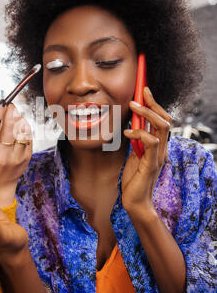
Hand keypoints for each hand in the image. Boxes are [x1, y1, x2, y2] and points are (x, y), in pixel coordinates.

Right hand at [0, 101, 31, 206]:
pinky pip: (29, 134)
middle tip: (7, 106)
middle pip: (10, 124)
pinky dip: (24, 126)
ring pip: (22, 128)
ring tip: (12, 117)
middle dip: (9, 110)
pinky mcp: (27, 157)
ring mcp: (16, 157)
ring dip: (18, 117)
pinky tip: (18, 127)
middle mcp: (1, 155)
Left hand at [122, 86, 171, 221]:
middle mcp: (162, 148)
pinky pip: (151, 142)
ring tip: (132, 106)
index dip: (154, 104)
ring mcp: (158, 156)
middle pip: (165, 119)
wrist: (135, 202)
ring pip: (161, 126)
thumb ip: (136, 142)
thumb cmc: (133, 180)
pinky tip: (127, 132)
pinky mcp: (152, 164)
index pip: (162, 120)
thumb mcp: (133, 155)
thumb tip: (131, 126)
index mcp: (158, 146)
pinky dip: (139, 133)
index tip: (144, 91)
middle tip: (139, 94)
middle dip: (153, 103)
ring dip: (146, 113)